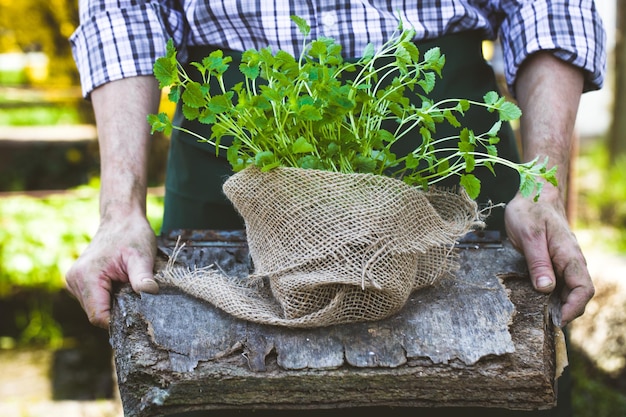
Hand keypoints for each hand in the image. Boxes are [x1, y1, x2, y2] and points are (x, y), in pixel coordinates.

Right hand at [65, 212, 157, 327]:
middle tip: (137, 299)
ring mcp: (74, 281)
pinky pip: (94, 300)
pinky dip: (109, 298)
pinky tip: (121, 285)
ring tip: (128, 287)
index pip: (98, 316)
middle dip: (118, 311)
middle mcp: (75, 280)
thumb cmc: (132, 235)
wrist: (121, 219)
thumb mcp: (142, 256)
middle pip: (96, 314)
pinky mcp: (79, 280)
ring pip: (95, 308)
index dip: (119, 321)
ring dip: (113, 304)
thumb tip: (151, 294)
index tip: (138, 317)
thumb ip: (143, 277)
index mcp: (87, 276)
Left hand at [504, 190, 593, 325]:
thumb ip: (538, 262)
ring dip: (556, 304)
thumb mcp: (529, 236)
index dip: (573, 308)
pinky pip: (557, 282)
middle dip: (564, 311)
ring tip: (538, 317)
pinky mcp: (553, 260)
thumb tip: (545, 290)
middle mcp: (571, 261)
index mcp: (569, 255)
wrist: (532, 192)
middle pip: (576, 294)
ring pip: (567, 289)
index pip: (583, 289)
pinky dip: (550, 294)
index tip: (557, 320)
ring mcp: (563, 261)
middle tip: (543, 325)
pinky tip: (535, 300)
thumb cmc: (530, 210)